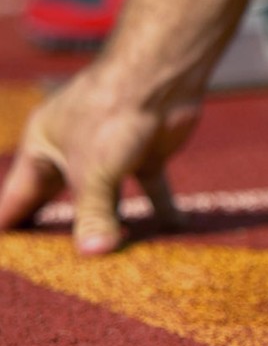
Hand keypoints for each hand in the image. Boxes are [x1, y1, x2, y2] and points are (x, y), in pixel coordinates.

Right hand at [0, 63, 199, 253]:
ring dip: (112, 225)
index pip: (16, 196)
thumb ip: (93, 214)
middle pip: (59, 199)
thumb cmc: (111, 112)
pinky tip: (172, 234)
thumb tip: (94, 254)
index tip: (8, 257)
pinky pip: (152, 190)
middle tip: (54, 269)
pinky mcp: (145, 155)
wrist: (160, 76)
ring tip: (111, 262)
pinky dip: (162, 211)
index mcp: (42, 147)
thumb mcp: (93, 170)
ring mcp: (110, 153)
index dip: (10, 224)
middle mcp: (72, 151)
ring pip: (107, 199)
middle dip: (58, 232)